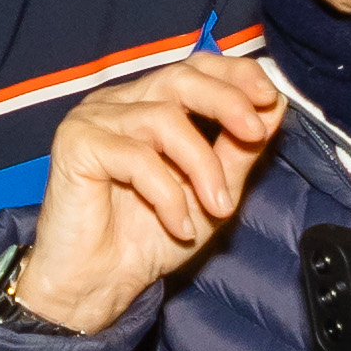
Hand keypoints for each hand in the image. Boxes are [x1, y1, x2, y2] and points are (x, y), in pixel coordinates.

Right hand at [11, 53, 282, 336]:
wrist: (99, 284)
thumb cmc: (148, 238)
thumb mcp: (212, 191)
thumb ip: (239, 148)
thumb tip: (274, 106)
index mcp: (148, 102)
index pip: (194, 66)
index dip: (234, 75)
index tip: (268, 97)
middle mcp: (119, 102)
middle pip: (178, 78)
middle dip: (225, 102)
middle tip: (254, 133)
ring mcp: (94, 119)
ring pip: (163, 118)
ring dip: (202, 166)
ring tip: (217, 209)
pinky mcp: (76, 144)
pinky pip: (136, 157)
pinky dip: (167, 194)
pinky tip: (178, 225)